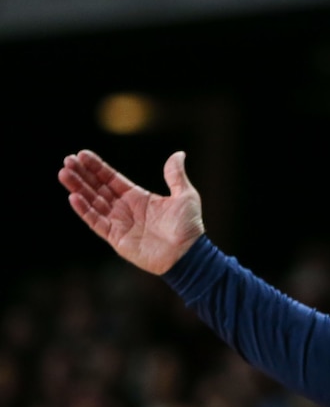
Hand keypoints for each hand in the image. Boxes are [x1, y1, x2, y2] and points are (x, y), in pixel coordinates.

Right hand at [58, 149, 205, 274]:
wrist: (187, 253)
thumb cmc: (188, 226)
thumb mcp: (185, 195)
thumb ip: (176, 175)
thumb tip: (178, 154)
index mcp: (139, 197)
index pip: (112, 179)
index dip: (97, 167)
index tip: (82, 154)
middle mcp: (125, 208)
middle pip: (98, 188)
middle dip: (82, 175)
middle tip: (67, 161)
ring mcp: (119, 223)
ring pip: (93, 202)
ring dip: (78, 188)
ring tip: (64, 173)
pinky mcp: (116, 238)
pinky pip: (96, 222)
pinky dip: (85, 210)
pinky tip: (73, 197)